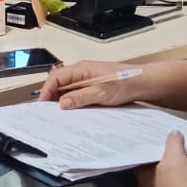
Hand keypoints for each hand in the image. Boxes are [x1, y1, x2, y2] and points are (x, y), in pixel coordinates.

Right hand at [37, 60, 153, 108]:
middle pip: (59, 84)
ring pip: (68, 91)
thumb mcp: (102, 93)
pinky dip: (73, 104)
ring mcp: (88, 81)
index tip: (42, 106)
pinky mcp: (94, 88)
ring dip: (63, 102)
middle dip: (52, 98)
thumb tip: (62, 103)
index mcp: (81, 69)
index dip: (46, 91)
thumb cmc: (126, 83)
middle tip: (48, 114)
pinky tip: (75, 114)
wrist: (145, 83)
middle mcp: (82, 73)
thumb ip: (81, 97)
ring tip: (60, 117)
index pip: (55, 78)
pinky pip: (78, 95)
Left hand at [135, 131, 186, 186]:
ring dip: (167, 176)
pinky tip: (183, 180)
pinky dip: (175, 186)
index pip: (140, 162)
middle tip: (164, 150)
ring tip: (175, 163)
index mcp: (141, 179)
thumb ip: (173, 142)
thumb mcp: (176, 155)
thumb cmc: (179, 181)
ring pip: (160, 185)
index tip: (152, 143)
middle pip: (150, 174)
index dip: (147, 152)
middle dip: (157, 164)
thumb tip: (173, 132)